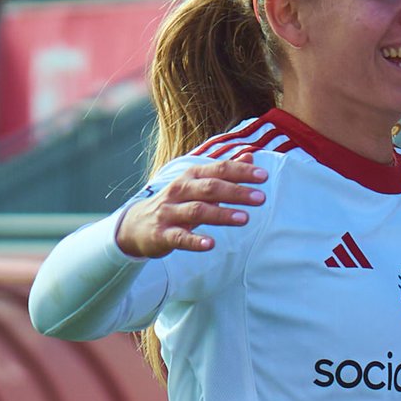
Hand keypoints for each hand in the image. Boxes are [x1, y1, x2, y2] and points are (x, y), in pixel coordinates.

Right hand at [115, 156, 268, 258]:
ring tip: (245, 218)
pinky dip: (195, 240)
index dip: (241, 172)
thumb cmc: (176, 202)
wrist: (136, 226)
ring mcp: (169, 212)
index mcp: (191, 176)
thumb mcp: (199, 185)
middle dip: (236, 192)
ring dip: (221, 214)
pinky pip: (179, 237)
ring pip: (197, 210)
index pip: (218, 170)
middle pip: (210, 188)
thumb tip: (250, 157)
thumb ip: (225, 172)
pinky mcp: (162, 234)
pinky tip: (211, 243)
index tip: (264, 177)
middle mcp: (179, 190)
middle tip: (261, 198)